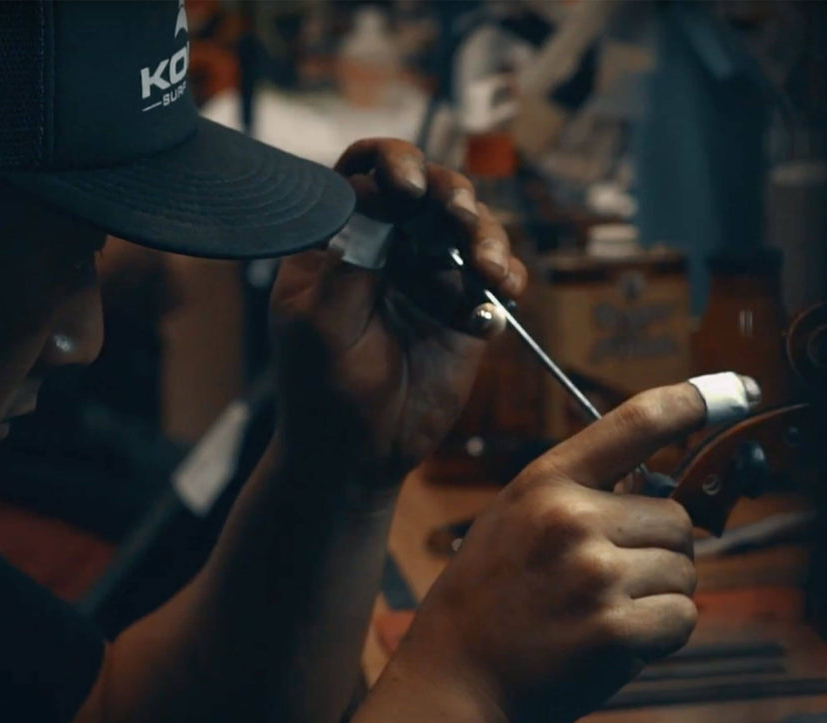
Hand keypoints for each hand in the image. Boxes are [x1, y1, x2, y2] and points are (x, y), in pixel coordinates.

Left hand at [269, 139, 526, 485]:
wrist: (359, 454)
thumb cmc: (321, 388)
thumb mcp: (320, 322)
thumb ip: (348, 259)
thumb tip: (374, 195)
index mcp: (340, 235)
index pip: (366, 171)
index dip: (392, 165)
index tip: (408, 191)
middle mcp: (390, 244)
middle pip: (431, 188)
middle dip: (452, 195)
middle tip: (461, 220)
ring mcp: (431, 273)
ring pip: (470, 228)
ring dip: (487, 237)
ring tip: (489, 272)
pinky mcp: (467, 308)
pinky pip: (497, 276)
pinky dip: (507, 276)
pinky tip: (502, 293)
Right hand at [387, 381, 714, 722]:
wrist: (454, 685)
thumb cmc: (489, 604)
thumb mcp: (515, 520)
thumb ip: (581, 495)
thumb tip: (662, 484)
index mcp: (547, 481)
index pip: (636, 422)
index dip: (694, 401)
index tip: (736, 391)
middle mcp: (573, 518)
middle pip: (676, 518)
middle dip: (658, 552)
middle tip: (606, 585)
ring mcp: (596, 575)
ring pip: (684, 571)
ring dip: (658, 597)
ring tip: (598, 616)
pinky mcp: (616, 631)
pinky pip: (682, 618)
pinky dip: (661, 637)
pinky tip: (613, 645)